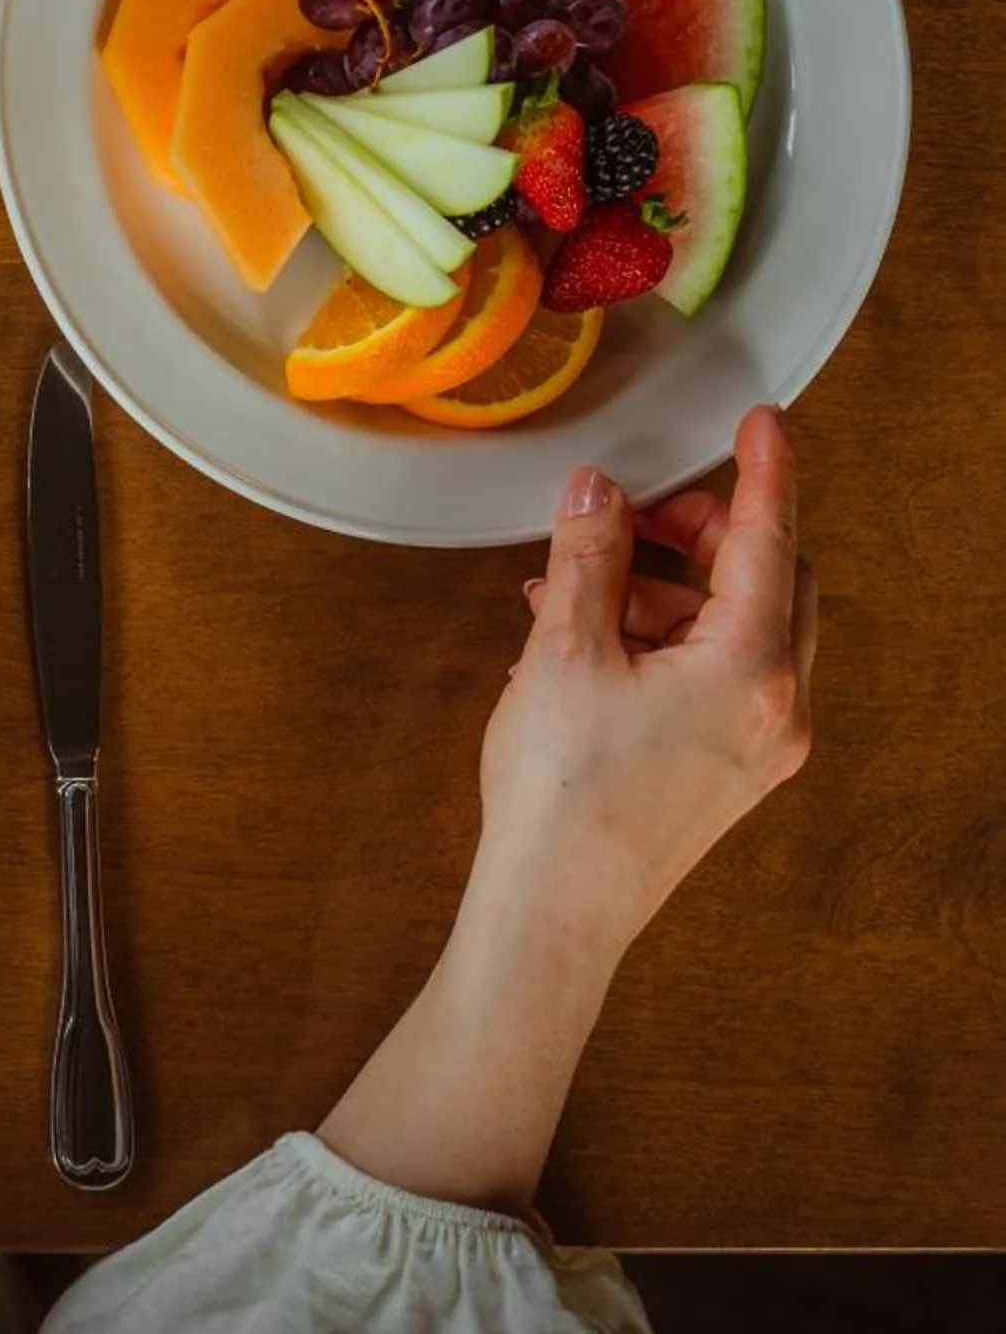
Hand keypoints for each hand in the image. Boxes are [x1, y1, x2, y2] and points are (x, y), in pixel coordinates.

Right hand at [485, 404, 817, 955]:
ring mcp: (763, 746)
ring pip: (748, 630)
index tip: (761, 422)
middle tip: (638, 516)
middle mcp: (778, 706)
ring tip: (583, 590)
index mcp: (748, 667)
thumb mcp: (561, 653)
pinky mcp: (733, 773)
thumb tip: (600, 493)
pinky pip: (726, 678)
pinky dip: (674, 641)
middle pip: (774, 582)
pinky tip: (595, 645)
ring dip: (678, 590)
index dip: (765, 470)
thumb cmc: (560, 796)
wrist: (555, 910)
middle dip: (710, 535)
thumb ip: (586, 560)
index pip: (769, 537)